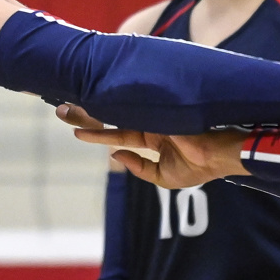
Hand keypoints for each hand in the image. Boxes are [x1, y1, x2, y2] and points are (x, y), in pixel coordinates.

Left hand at [59, 105, 247, 189]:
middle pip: (111, 116)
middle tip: (60, 109)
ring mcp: (152, 112)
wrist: (220, 154)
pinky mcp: (156, 107)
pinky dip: (109, 105)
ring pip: (115, 109)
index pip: (118, 132)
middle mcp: (149, 122)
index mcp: (153, 136)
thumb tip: (115, 156)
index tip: (75, 130)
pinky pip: (128, 105)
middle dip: (86, 114)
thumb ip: (140, 169)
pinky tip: (87, 102)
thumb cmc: (199, 167)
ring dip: (89, 109)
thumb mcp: (164, 177)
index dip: (97, 132)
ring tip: (62, 107)